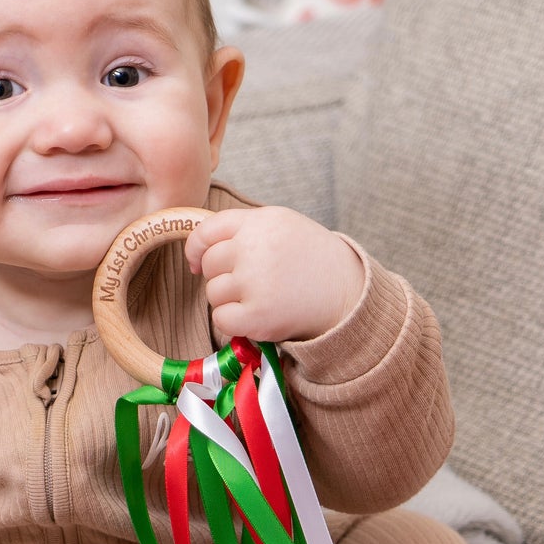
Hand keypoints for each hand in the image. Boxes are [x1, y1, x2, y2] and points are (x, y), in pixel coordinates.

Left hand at [184, 207, 364, 343]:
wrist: (348, 293)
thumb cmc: (312, 260)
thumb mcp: (284, 226)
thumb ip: (245, 229)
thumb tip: (199, 249)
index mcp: (261, 221)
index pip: (207, 230)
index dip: (196, 248)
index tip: (196, 261)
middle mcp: (255, 248)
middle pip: (209, 264)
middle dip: (221, 276)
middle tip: (248, 283)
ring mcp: (255, 282)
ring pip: (213, 292)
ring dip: (229, 300)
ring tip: (260, 297)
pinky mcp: (258, 315)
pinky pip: (221, 318)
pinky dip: (232, 322)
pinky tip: (254, 316)